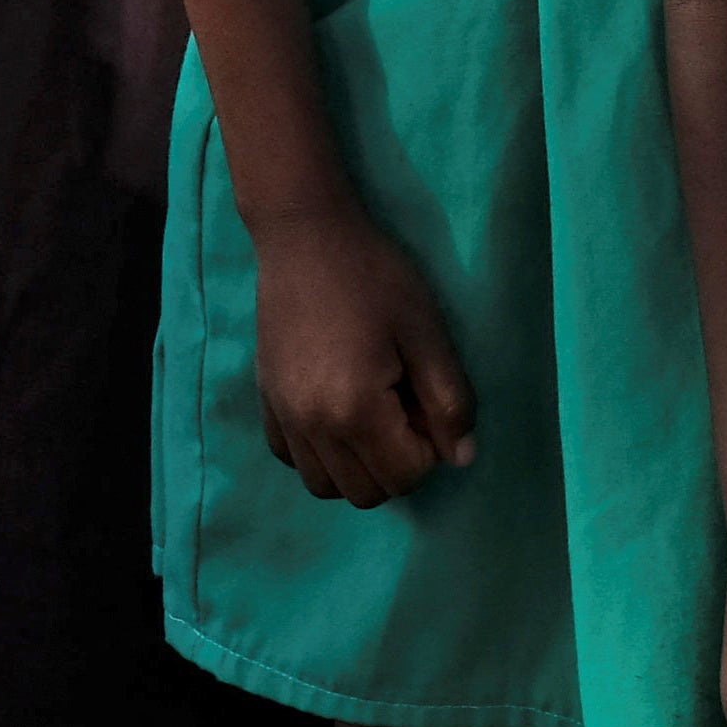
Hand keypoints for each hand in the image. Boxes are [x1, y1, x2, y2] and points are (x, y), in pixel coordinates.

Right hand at [248, 199, 473, 505]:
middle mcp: (313, 425)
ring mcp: (283, 416)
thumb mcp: (428, 332)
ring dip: (357, 467)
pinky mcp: (265, 401)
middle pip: (367, 492)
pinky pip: (292, 458)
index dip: (430, 449)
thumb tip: (461, 457)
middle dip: (397, 466)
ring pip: (325, 485)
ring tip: (371, 418)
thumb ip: (450, 401)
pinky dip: (318, 454)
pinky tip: (335, 414)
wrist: (305, 234)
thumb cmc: (374, 276)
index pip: (406, 477)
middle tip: (404, 410)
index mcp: (356, 409)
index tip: (428, 404)